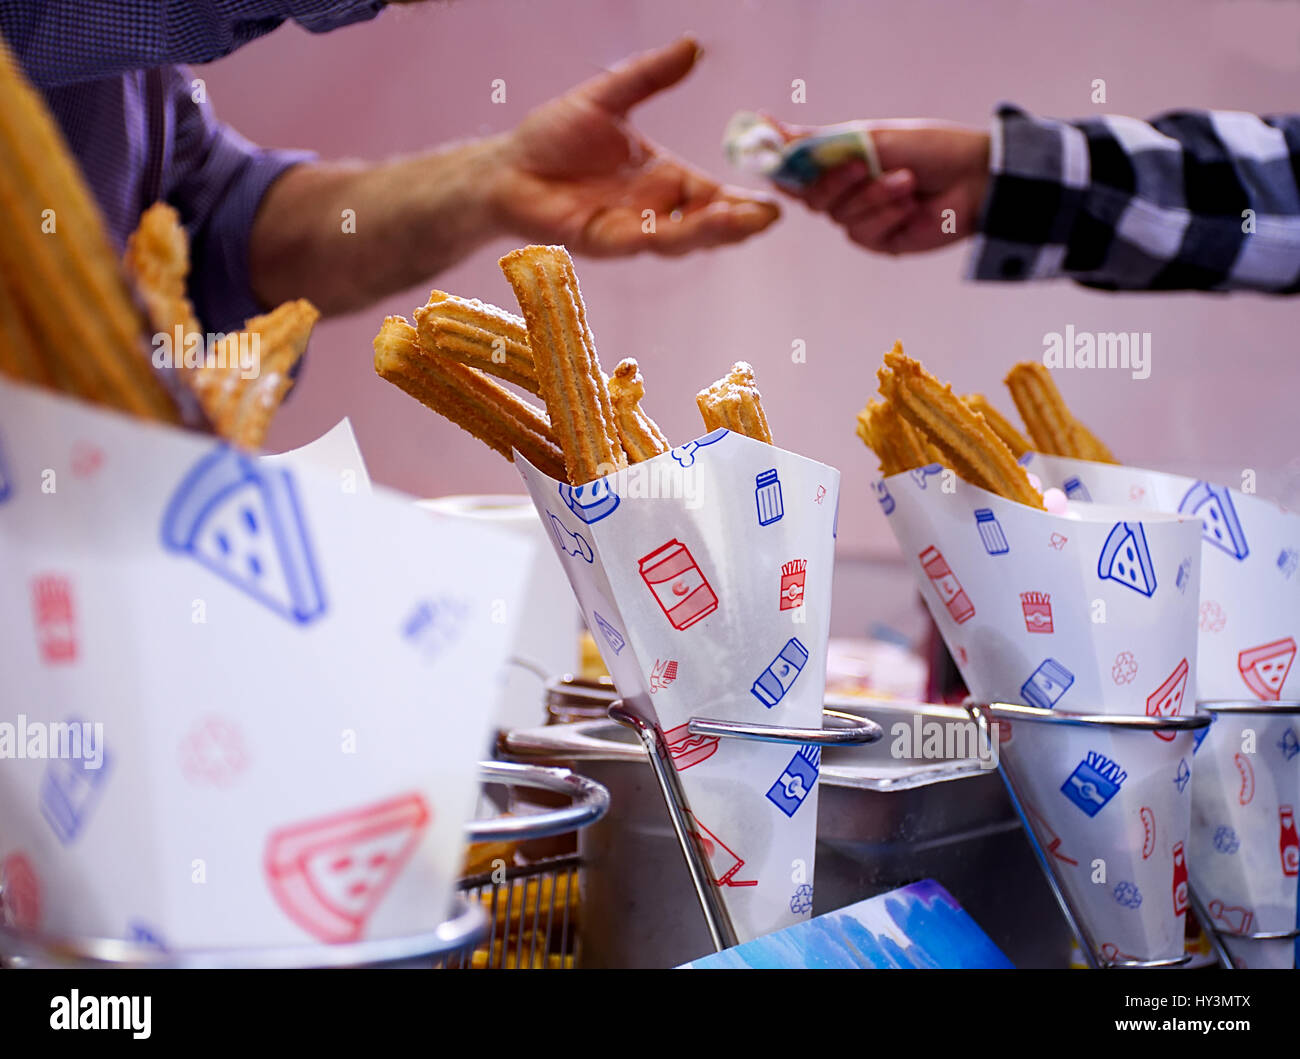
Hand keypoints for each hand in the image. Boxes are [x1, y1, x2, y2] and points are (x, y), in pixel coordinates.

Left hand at [487, 37, 779, 255]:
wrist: (506, 167)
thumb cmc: (554, 137)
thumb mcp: (609, 97)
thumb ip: (650, 76)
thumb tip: (692, 46)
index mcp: (663, 180)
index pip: (711, 196)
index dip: (741, 203)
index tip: (774, 203)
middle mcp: (652, 210)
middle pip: (705, 224)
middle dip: (737, 224)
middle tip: (769, 216)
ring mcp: (629, 229)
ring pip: (678, 237)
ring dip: (709, 232)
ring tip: (739, 221)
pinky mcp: (600, 240)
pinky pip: (637, 239)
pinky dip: (663, 235)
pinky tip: (686, 228)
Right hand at [772, 118, 989, 253]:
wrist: (976, 178)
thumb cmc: (930, 149)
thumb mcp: (870, 136)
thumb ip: (817, 140)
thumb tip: (767, 125)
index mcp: (842, 162)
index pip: (796, 171)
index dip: (784, 169)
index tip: (777, 163)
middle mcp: (848, 192)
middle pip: (812, 197)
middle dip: (838, 181)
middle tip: (864, 165)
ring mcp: (863, 218)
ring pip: (841, 215)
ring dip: (874, 196)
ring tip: (907, 182)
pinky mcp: (882, 241)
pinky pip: (864, 232)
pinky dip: (887, 215)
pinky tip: (911, 206)